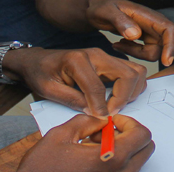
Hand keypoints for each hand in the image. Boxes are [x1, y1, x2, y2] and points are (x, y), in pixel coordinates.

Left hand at [3, 48, 147, 116]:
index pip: (98, 87)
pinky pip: (132, 71)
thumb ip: (72, 101)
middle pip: (128, 74)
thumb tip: (95, 113)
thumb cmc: (40, 73)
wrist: (37, 61)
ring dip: (132, 91)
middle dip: (124, 98)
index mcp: (77, 60)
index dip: (102, 107)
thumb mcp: (49, 90)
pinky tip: (117, 98)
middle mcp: (96, 54)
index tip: (101, 120)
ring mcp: (105, 56)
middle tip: (111, 113)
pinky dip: (132, 86)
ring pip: (136, 71)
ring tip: (115, 106)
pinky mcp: (109, 61)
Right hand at [18, 115, 153, 171]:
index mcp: (111, 158)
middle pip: (145, 148)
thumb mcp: (60, 135)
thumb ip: (86, 121)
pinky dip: (116, 162)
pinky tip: (92, 160)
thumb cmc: (42, 169)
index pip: (142, 134)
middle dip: (131, 135)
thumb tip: (101, 120)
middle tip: (107, 132)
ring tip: (95, 147)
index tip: (111, 122)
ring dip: (123, 149)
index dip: (128, 122)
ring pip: (136, 162)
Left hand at [86, 0, 173, 78]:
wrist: (94, 7)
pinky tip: (119, 45)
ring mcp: (152, 34)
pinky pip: (147, 54)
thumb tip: (136, 34)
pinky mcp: (147, 40)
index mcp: (150, 16)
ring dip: (138, 54)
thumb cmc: (101, 6)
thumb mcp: (106, 11)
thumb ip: (120, 21)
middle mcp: (155, 25)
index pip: (170, 30)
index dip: (172, 46)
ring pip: (156, 53)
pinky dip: (135, 53)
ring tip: (117, 43)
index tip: (167, 61)